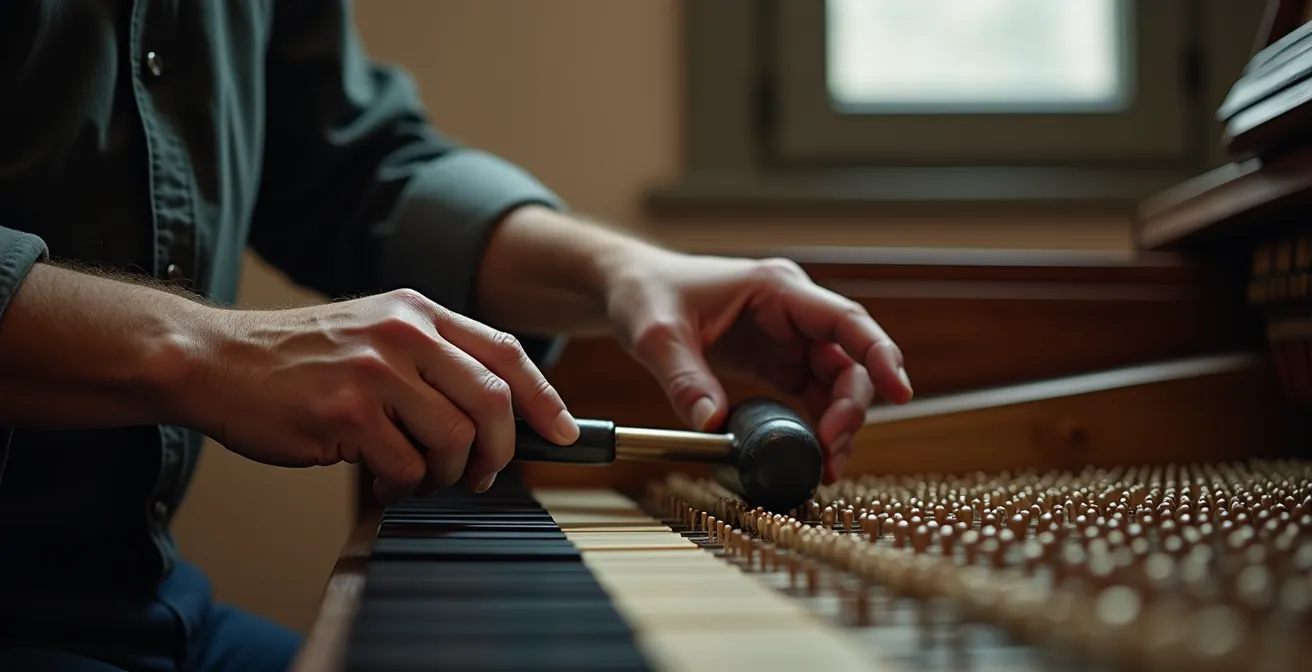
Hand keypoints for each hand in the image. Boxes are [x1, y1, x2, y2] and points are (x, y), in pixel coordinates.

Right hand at [176, 289, 579, 501]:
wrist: (218, 362)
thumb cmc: (300, 360)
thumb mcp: (374, 332)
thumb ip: (432, 358)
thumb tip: (499, 412)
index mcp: (418, 311)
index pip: (505, 353)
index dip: (545, 398)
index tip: (564, 433)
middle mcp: (403, 333)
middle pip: (492, 400)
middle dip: (502, 450)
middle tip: (484, 475)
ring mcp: (375, 371)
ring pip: (454, 438)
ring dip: (447, 472)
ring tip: (420, 474)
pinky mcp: (347, 413)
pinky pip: (407, 466)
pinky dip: (404, 483)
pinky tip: (382, 476)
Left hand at [604, 252, 911, 483]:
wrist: (630, 290)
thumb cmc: (647, 294)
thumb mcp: (657, 335)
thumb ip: (684, 378)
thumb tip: (712, 426)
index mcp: (776, 289)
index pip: (845, 320)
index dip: (878, 353)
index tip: (899, 392)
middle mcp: (792, 312)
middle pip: (848, 360)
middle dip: (850, 406)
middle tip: (831, 449)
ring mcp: (787, 339)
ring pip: (835, 383)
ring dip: (838, 423)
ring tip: (826, 465)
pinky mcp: (774, 363)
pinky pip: (810, 395)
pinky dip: (816, 426)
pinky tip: (813, 455)